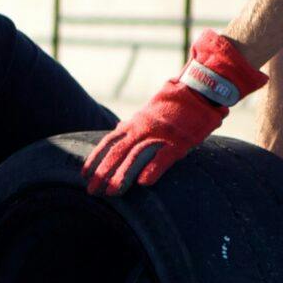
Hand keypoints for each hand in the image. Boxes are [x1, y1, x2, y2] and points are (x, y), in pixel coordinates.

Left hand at [84, 29, 267, 194]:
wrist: (198, 89)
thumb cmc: (175, 105)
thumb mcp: (149, 114)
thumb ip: (134, 126)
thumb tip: (118, 131)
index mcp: (134, 123)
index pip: (108, 143)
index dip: (95, 159)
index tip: (84, 175)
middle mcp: (142, 129)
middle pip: (116, 153)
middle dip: (102, 173)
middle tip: (92, 192)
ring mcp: (160, 135)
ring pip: (135, 157)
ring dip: (121, 176)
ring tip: (111, 193)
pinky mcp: (179, 141)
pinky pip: (164, 157)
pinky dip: (153, 169)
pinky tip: (143, 183)